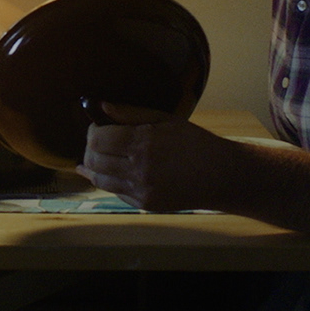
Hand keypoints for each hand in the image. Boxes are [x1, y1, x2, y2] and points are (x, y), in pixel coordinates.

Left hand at [76, 101, 228, 211]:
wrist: (220, 175)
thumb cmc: (195, 142)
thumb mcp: (165, 119)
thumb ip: (131, 114)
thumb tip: (102, 106)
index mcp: (143, 144)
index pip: (98, 139)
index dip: (93, 130)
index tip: (98, 125)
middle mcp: (139, 170)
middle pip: (93, 160)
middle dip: (90, 148)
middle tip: (98, 140)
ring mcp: (141, 190)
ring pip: (99, 180)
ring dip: (94, 166)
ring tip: (97, 156)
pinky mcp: (144, 204)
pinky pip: (114, 192)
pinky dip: (108, 180)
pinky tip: (109, 171)